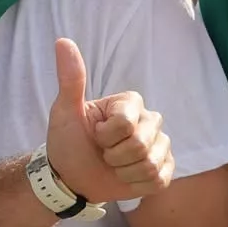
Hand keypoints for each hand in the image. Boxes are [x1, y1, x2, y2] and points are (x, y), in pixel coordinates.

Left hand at [45, 37, 174, 203]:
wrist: (71, 176)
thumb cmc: (68, 140)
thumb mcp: (65, 111)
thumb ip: (70, 78)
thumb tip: (62, 41)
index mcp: (129, 103)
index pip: (126, 123)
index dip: (105, 136)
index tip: (94, 135)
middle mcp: (150, 120)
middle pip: (141, 145)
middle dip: (114, 157)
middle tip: (103, 154)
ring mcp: (160, 144)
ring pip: (150, 164)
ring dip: (123, 172)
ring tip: (112, 166)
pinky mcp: (165, 168)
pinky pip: (159, 180)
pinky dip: (136, 185)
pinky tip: (126, 177)